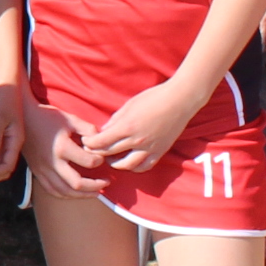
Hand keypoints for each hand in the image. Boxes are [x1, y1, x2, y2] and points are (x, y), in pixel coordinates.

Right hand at [24, 98, 99, 197]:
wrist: (24, 119)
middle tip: (106, 182)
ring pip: (64, 192)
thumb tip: (100, 143)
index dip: (100, 161)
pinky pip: (52, 190)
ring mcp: (43, 169)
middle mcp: (52, 162)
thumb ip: (88, 130)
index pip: (89, 162)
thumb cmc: (48, 117)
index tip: (102, 158)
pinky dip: (66, 195)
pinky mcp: (37, 172)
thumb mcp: (71, 119)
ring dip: (82, 195)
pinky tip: (75, 193)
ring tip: (95, 192)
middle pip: (77, 184)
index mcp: (62, 147)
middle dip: (95, 186)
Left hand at [80, 84, 194, 172]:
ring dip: (114, 164)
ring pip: (126, 165)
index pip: (101, 141)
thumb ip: (115, 120)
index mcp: (127, 127)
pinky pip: (144, 166)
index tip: (85, 141)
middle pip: (110, 153)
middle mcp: (137, 140)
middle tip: (92, 150)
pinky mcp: (160, 152)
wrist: (180, 100)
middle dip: (97, 153)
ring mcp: (150, 148)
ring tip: (109, 159)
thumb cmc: (153, 98)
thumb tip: (103, 131)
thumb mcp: (129, 105)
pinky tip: (129, 163)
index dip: (90, 143)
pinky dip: (134, 168)